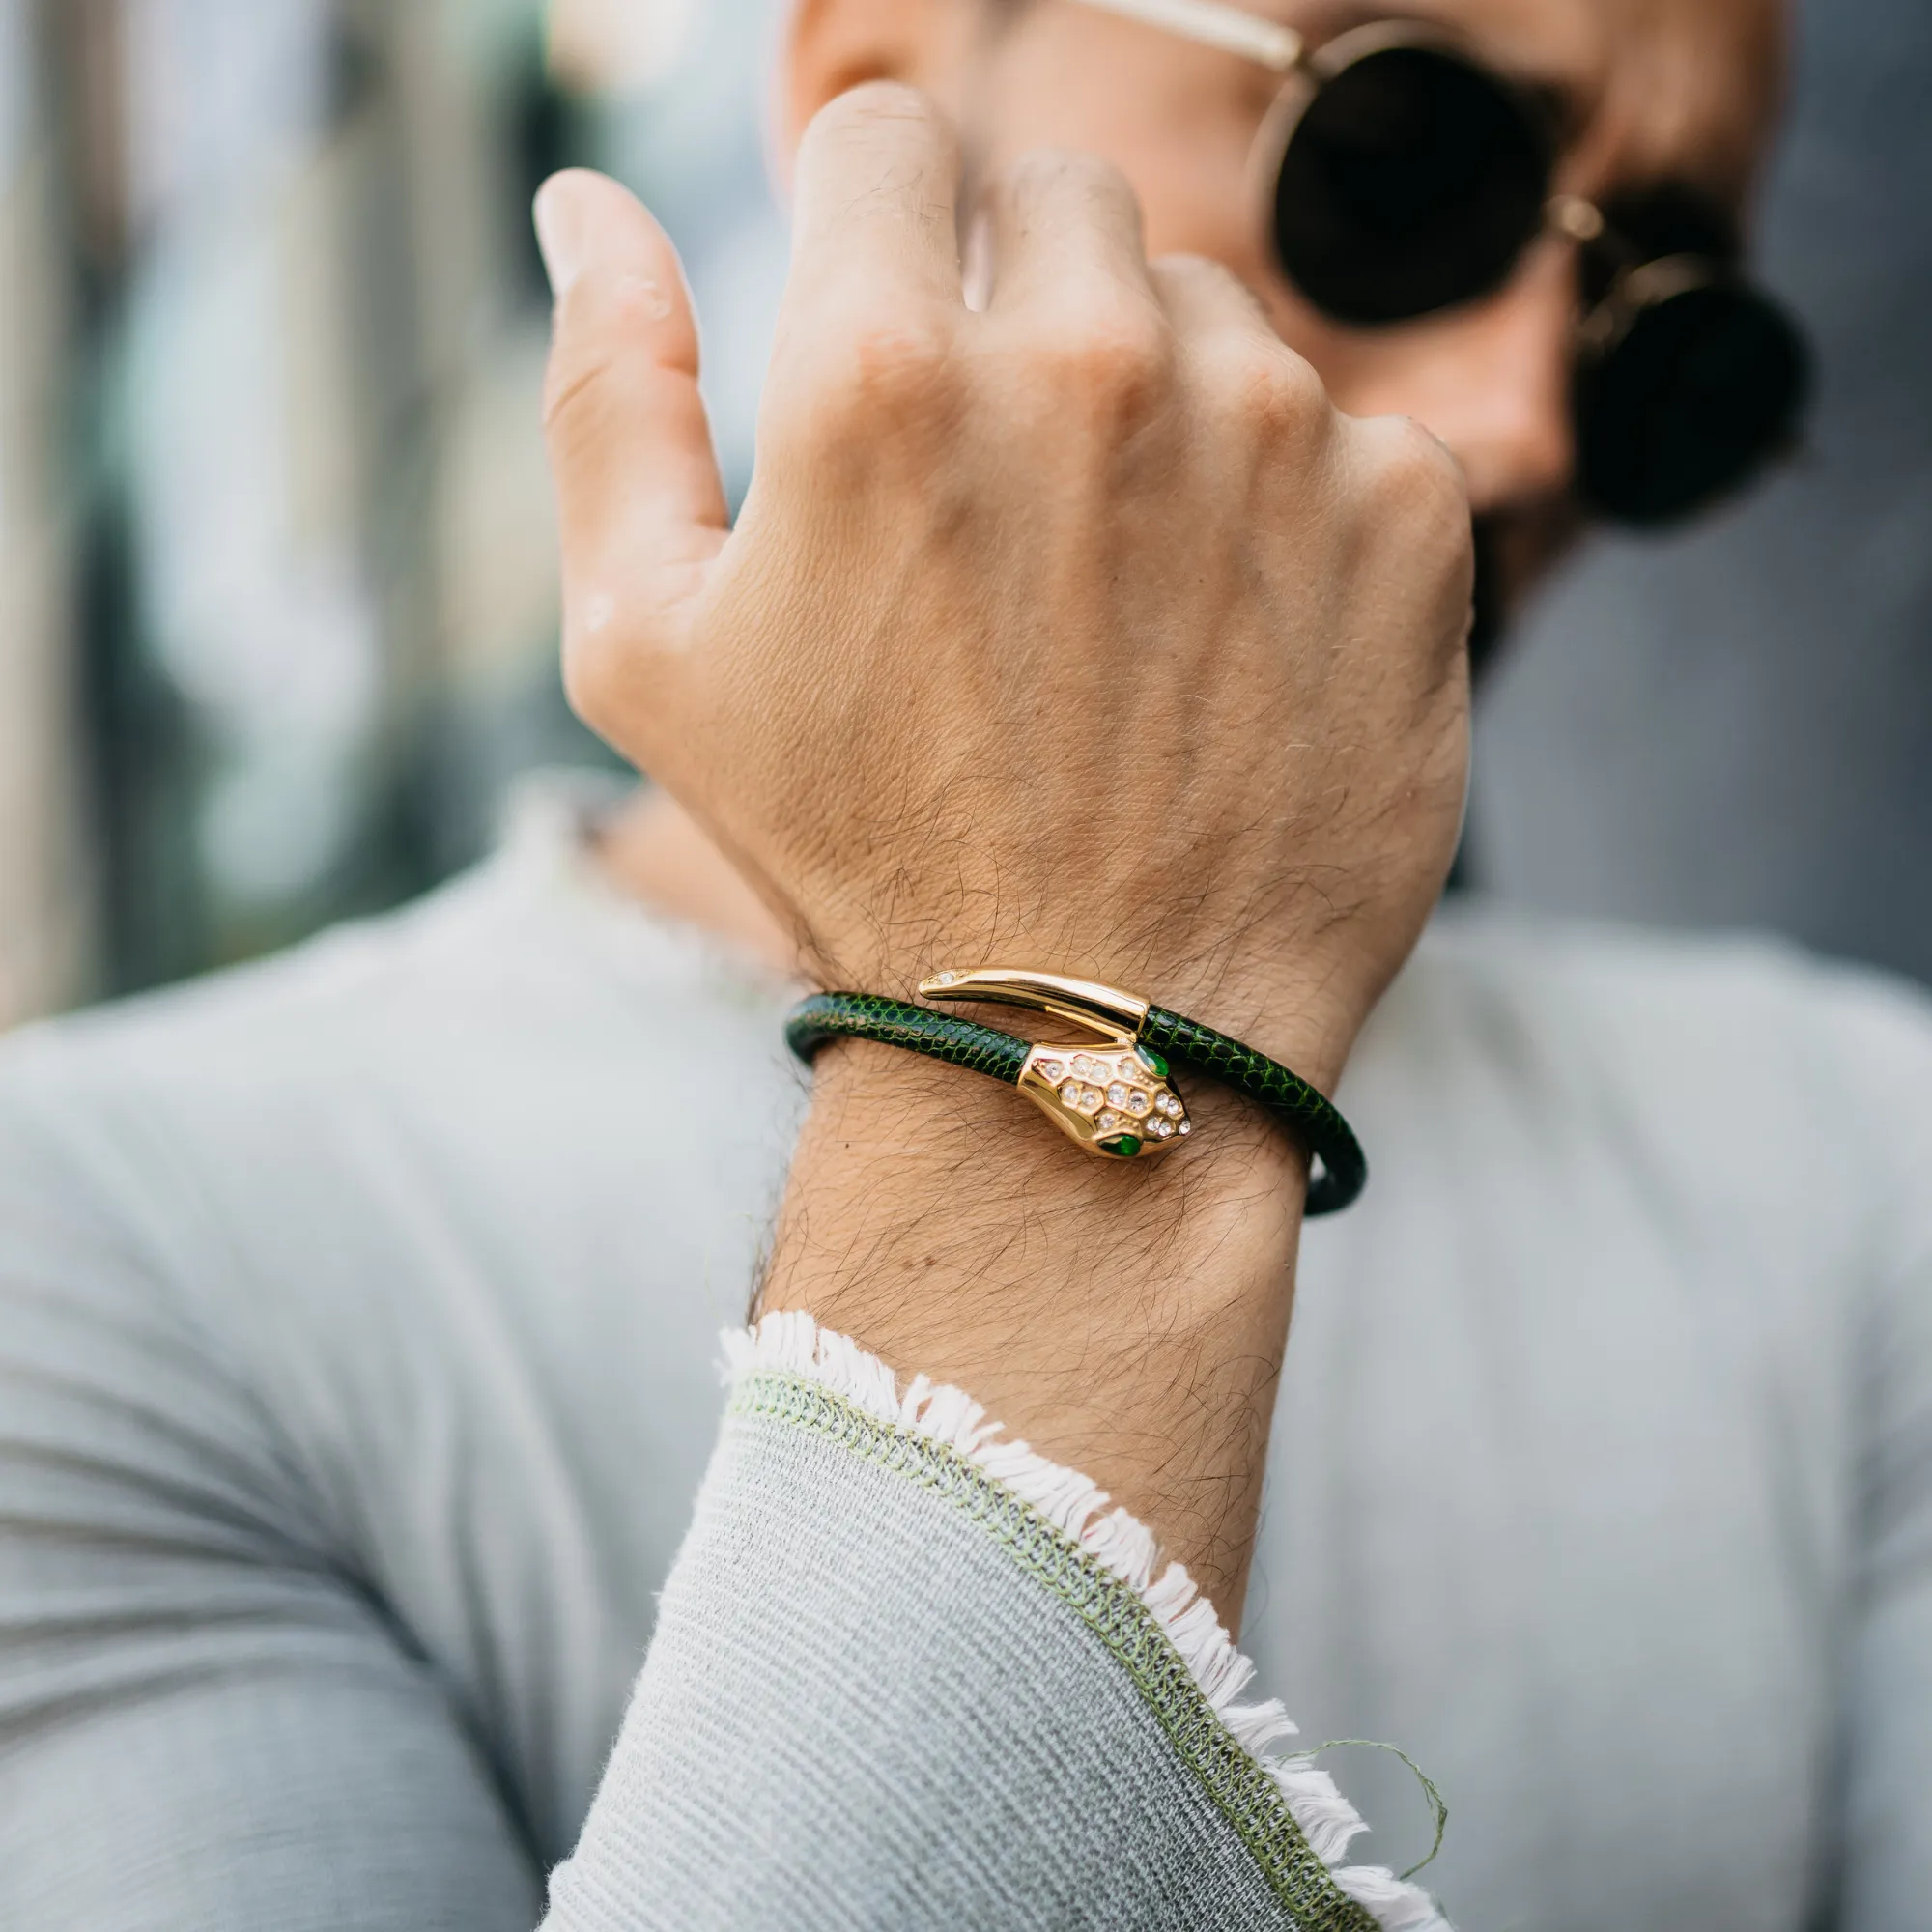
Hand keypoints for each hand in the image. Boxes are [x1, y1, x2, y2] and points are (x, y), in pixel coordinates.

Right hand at [538, 84, 1471, 1091]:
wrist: (1099, 1033)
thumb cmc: (853, 854)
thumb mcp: (648, 653)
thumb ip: (605, 396)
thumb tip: (583, 201)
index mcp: (882, 375)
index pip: (889, 136)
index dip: (876, 221)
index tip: (895, 318)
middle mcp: (1090, 362)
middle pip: (1059, 195)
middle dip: (1018, 297)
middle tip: (1006, 490)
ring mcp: (1272, 430)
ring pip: (1207, 310)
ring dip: (1158, 407)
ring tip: (1116, 598)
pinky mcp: (1405, 512)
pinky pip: (1339, 427)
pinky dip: (1288, 508)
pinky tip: (1230, 646)